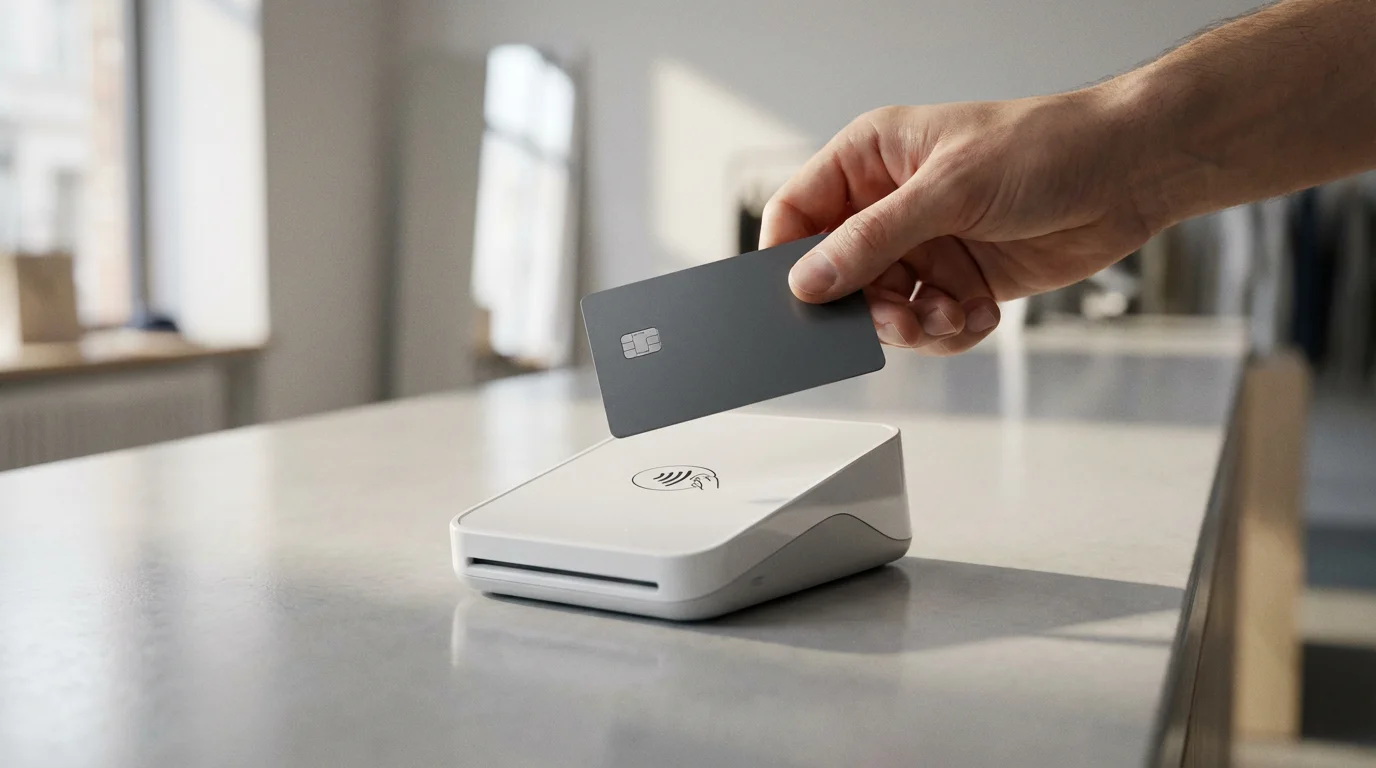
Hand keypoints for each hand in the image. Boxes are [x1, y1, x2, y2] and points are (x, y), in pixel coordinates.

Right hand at [760, 88, 1155, 353]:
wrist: (1130, 173)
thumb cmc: (1046, 148)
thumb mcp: (949, 190)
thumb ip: (873, 239)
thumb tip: (809, 279)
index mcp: (870, 159)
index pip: (797, 213)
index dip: (791, 260)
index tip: (802, 299)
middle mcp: (890, 204)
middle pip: (838, 275)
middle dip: (866, 306)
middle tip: (896, 320)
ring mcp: (926, 245)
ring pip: (883, 309)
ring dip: (913, 324)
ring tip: (948, 315)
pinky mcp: (960, 281)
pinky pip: (929, 325)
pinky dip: (951, 330)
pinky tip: (980, 312)